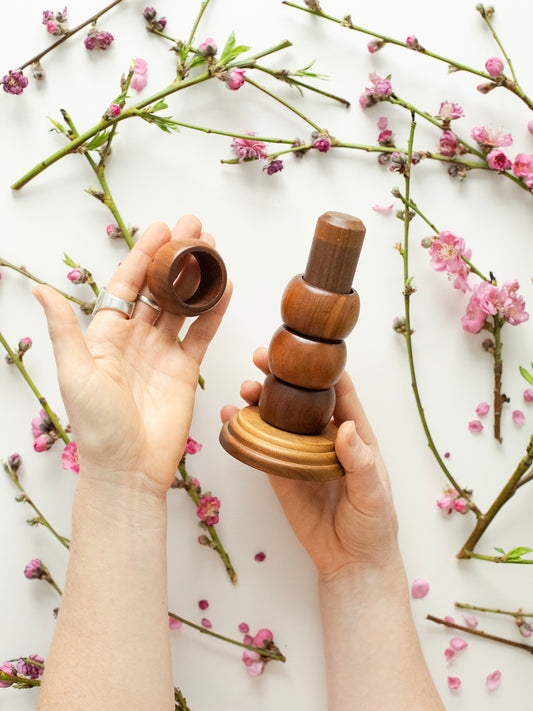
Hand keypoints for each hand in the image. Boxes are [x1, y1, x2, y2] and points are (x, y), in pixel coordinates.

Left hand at [35, 215, 231, 495]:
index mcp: (107, 335)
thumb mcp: (76, 372)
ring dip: (197, 277)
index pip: (128, 285)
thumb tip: (40, 289)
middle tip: (195, 228)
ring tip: (213, 249)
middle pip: (158, 288)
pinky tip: (225, 287)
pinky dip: (214, 311)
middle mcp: (135, 340)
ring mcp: (162, 354)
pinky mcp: (185, 371)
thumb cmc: (97, 426)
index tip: (161, 228)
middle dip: (176, 257)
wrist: (128, 468)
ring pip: (182, 306)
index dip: (144, 255)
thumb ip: (65, 329)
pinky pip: (201, 334)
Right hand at [221, 348, 400, 578]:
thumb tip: (346, 429)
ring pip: (277, 417)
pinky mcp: (279, 473)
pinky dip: (244, 431)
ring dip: (260, 399)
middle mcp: (324, 437)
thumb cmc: (373, 525)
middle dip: (282, 376)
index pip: (340, 393)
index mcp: (354, 435)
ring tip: (245, 388)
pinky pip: (261, 448)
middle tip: (262, 359)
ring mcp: (299, 454)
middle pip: (301, 397)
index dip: (324, 369)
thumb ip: (360, 463)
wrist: (350, 562)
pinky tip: (230, 418)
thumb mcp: (373, 494)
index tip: (305, 350)